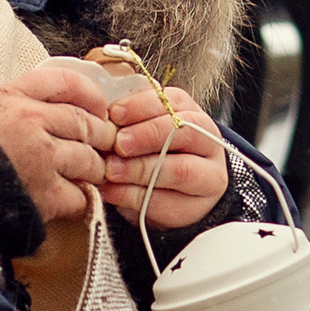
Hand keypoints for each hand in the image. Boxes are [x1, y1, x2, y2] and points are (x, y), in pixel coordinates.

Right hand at [0, 61, 115, 228]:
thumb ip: (14, 102)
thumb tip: (53, 106)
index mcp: (11, 97)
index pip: (66, 82)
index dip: (91, 95)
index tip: (98, 107)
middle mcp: (30, 123)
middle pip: (86, 123)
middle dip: (100, 136)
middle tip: (100, 146)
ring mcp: (40, 160)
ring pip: (89, 160)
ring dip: (93, 169)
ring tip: (86, 174)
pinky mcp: (45, 195)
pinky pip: (80, 195)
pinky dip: (80, 198)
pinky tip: (68, 199)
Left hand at [101, 79, 229, 234]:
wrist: (172, 195)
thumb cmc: (149, 154)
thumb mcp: (140, 131)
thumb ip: (126, 122)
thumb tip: (101, 118)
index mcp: (192, 115)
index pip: (174, 102)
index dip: (143, 106)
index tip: (115, 114)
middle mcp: (208, 143)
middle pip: (184, 132)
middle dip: (147, 136)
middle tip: (118, 144)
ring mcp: (208, 177)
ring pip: (179, 170)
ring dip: (140, 169)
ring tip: (110, 171)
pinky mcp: (196, 208)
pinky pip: (166, 202)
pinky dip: (133, 196)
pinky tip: (111, 192)